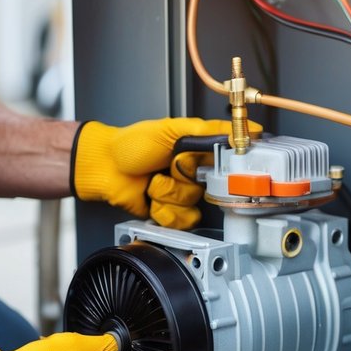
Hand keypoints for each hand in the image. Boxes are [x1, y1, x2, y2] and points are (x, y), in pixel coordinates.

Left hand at [71, 117, 260, 228]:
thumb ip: (210, 129)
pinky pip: (181, 221)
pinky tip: (150, 198)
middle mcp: (193, 174)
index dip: (223, 169)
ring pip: (193, 206)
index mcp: (198, 152)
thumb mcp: (172, 129)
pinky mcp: (170, 213)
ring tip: (154, 182)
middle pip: (211, 189)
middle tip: (170, 168)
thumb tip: (246, 130)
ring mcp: (182, 195)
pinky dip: (162, 210)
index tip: (209, 166)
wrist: (104, 168)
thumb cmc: (131, 145)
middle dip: (185, 179)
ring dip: (168, 194)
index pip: (228, 164)